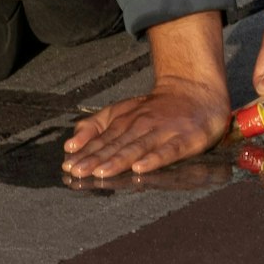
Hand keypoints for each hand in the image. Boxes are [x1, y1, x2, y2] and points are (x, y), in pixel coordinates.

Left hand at [61, 75, 230, 177]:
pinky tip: (141, 168)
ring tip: (101, 172)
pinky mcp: (185, 139)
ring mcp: (163, 132)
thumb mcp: (121, 111)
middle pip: (115, 145)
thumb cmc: (156, 107)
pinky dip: (154, 159)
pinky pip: (168, 151)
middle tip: (78, 172)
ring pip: (137, 148)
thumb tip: (70, 145)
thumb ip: (95, 126)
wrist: (194, 91)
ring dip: (118, 161)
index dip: (84, 153)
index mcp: (124, 121)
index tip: (69, 165)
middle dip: (95, 159)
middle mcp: (141, 125)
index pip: (101, 139)